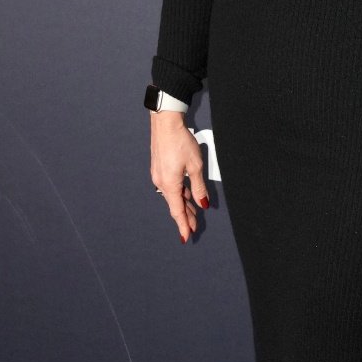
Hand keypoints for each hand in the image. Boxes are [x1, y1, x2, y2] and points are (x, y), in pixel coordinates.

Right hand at [149, 111, 208, 241]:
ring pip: (173, 195)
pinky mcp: (160, 168)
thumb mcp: (196, 166)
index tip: (187, 237)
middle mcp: (160, 182)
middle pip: (175, 205)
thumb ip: (199, 187)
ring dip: (183, 205)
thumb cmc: (180, 142)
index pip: (177, 211)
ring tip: (193, 214)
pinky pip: (171, 186)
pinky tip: (186, 196)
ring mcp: (159, 175)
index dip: (183, 225)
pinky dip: (179, 194)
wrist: (166, 124)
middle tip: (194, 228)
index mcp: (169, 184)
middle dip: (185, 217)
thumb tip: (202, 203)